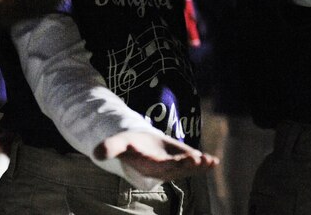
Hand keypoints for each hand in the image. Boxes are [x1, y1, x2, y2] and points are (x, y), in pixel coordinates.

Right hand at [94, 130, 217, 180]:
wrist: (140, 146)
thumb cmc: (129, 145)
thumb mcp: (118, 143)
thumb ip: (109, 148)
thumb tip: (96, 153)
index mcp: (148, 165)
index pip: (158, 166)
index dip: (168, 164)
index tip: (177, 160)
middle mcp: (163, 169)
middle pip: (176, 168)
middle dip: (186, 165)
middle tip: (196, 160)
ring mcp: (175, 166)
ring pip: (188, 168)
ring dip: (199, 166)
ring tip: (209, 161)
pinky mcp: (183, 160)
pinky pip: (194, 163)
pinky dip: (204, 163)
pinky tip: (214, 161)